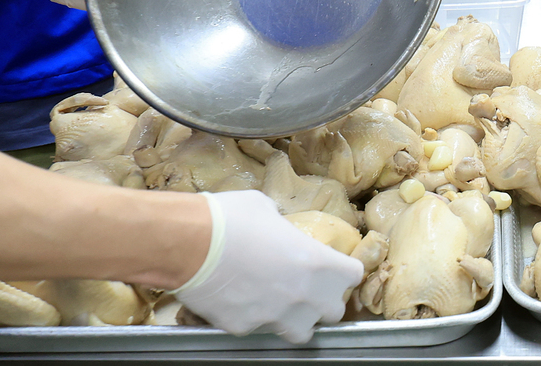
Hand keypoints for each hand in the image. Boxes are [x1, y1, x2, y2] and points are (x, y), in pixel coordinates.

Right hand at [174, 191, 363, 341]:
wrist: (188, 244)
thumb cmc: (230, 218)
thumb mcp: (265, 208)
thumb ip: (282, 225)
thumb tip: (277, 227)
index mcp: (316, 262)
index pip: (353, 275)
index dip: (344, 270)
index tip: (336, 267)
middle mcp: (302, 295)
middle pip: (333, 312)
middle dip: (324, 301)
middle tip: (309, 287)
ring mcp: (274, 316)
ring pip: (301, 332)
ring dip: (297, 319)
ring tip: (281, 304)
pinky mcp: (245, 328)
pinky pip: (259, 328)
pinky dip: (254, 318)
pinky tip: (241, 301)